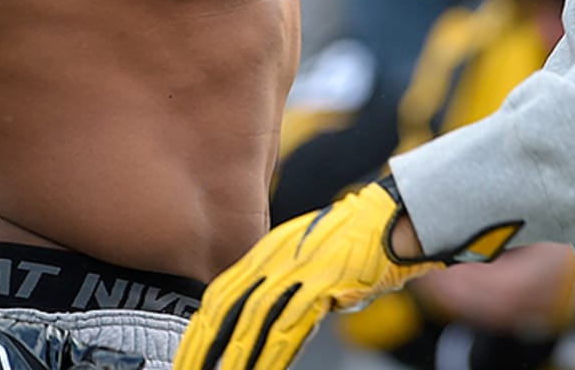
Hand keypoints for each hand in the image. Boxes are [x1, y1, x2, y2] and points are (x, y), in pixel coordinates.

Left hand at [173, 180, 437, 369]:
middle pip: (227, 309)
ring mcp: (300, 270)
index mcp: (268, 248)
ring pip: (253, 322)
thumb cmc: (351, 237)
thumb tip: (256, 313)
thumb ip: (277, 276)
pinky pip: (289, 328)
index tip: (185, 358)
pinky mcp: (324, 284)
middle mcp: (277, 257)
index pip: (220, 293)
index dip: (199, 330)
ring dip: (234, 359)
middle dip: (204, 348)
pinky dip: (271, 356)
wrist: (388, 219)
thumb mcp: (301, 249)